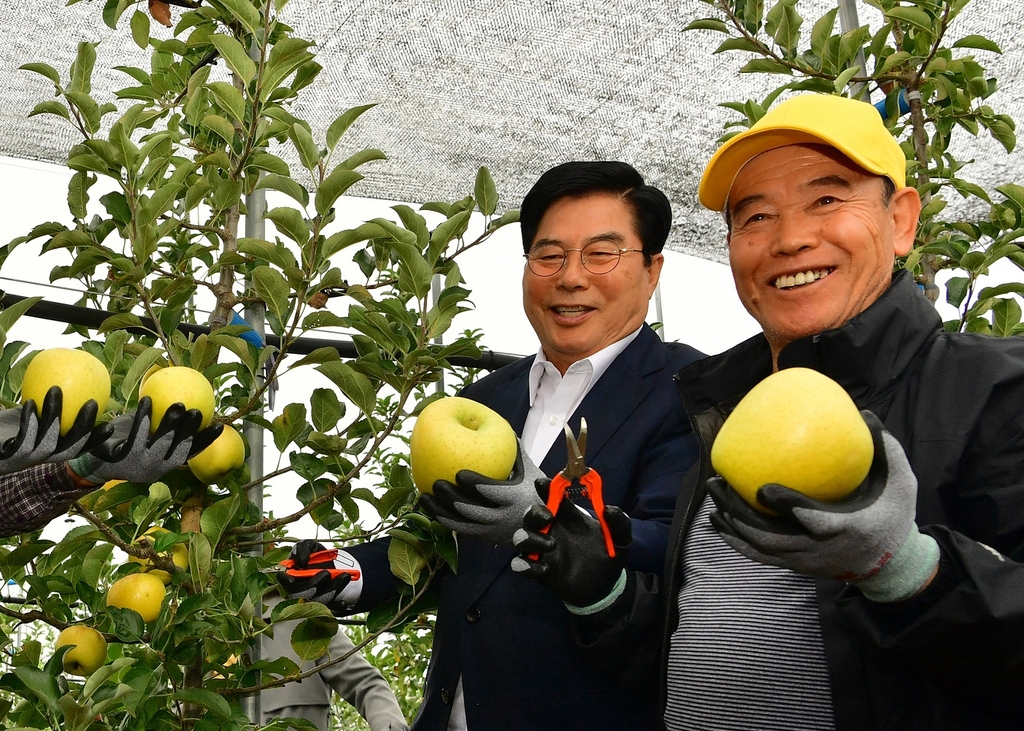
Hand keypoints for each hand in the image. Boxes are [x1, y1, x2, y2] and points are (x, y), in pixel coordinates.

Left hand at [0, 387, 106, 473]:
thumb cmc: (5, 422)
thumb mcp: (30, 410)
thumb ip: (55, 404)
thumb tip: (77, 379)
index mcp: (51, 451)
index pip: (79, 448)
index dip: (97, 441)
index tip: (111, 425)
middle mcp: (41, 459)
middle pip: (70, 449)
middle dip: (83, 428)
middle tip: (93, 403)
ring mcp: (24, 460)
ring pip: (48, 443)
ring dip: (54, 416)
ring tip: (56, 390)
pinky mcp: (8, 458)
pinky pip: (22, 440)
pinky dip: (29, 422)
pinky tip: (30, 403)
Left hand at [66, 397, 222, 484]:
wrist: (90, 459)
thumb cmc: (124, 441)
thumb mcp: (148, 434)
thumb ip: (165, 426)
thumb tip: (190, 404)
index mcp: (164, 464)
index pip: (190, 453)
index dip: (205, 441)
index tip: (219, 425)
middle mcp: (154, 468)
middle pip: (176, 448)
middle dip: (189, 429)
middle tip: (197, 410)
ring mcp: (137, 465)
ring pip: (158, 443)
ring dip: (169, 423)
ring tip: (177, 404)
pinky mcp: (118, 458)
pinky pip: (133, 436)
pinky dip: (142, 418)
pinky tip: (146, 402)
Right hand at [277, 540, 354, 605]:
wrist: (333, 561)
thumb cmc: (316, 555)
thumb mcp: (309, 545)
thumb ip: (302, 549)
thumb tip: (301, 561)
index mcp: (290, 575)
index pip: (282, 580)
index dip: (285, 581)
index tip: (292, 580)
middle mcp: (298, 590)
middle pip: (301, 593)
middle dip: (314, 584)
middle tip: (327, 573)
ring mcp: (312, 598)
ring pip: (317, 600)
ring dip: (331, 590)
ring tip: (344, 575)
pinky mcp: (324, 605)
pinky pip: (329, 609)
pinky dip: (336, 606)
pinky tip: (343, 603)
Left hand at [418, 442, 545, 546]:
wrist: (542, 527)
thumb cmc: (533, 491)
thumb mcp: (530, 472)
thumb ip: (516, 452)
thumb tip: (503, 426)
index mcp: (515, 498)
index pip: (492, 492)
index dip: (475, 484)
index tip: (458, 473)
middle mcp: (504, 518)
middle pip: (473, 510)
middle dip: (452, 499)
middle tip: (437, 484)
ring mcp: (492, 531)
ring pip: (463, 523)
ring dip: (442, 512)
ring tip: (425, 497)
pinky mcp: (484, 537)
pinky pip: (460, 530)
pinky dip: (444, 520)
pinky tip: (430, 509)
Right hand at [510, 494, 630, 608]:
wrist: (607, 587)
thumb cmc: (610, 557)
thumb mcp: (621, 539)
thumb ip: (619, 522)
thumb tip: (608, 509)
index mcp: (569, 518)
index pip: (553, 498)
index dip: (546, 488)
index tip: (542, 483)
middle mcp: (552, 531)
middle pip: (531, 515)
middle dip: (534, 513)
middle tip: (548, 517)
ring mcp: (543, 551)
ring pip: (521, 538)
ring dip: (530, 539)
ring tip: (551, 545)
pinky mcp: (540, 571)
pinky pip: (521, 565)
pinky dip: (526, 566)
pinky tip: (544, 569)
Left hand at [708, 410, 938, 601]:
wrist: (891, 565)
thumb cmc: (894, 516)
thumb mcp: (900, 484)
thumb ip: (884, 449)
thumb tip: (863, 414)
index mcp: (847, 529)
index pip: (812, 521)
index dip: (787, 506)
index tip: (762, 488)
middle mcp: (821, 550)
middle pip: (772, 537)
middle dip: (740, 513)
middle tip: (719, 482)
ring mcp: (805, 561)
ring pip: (761, 547)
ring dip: (733, 523)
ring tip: (713, 495)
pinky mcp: (796, 566)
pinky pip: (760, 556)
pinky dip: (736, 540)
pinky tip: (718, 521)